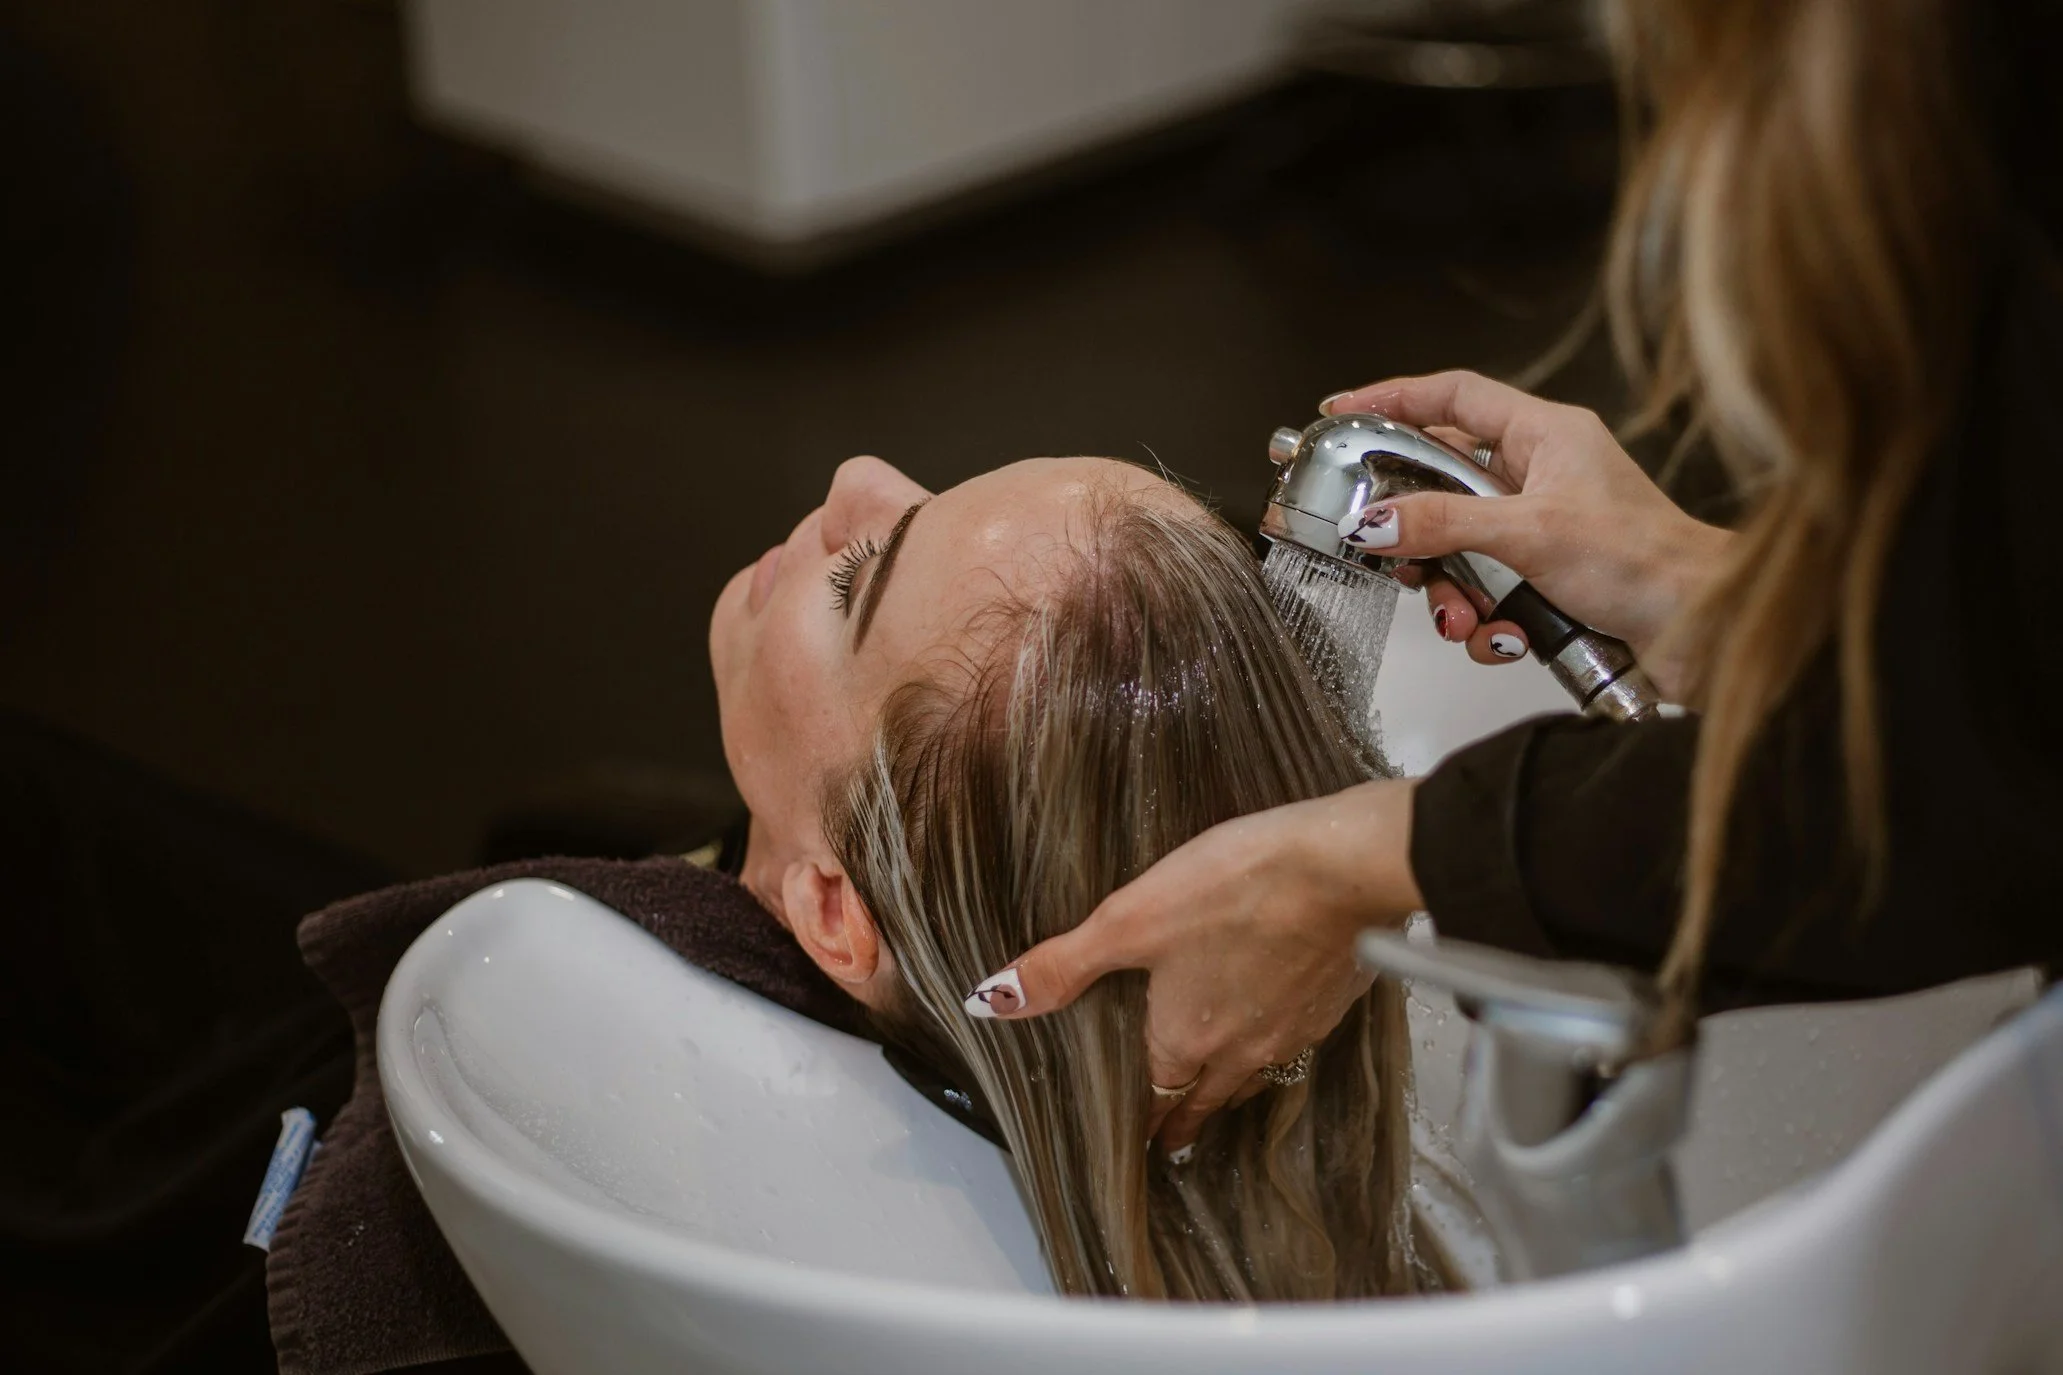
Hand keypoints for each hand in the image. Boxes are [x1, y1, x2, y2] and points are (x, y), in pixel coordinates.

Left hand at [961, 779, 1421, 1153]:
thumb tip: (991, 1001)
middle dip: (1185, 1118)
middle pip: (1207, 1099)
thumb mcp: (1130, 919)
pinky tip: (1278, 1022)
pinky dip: (1278, 1044)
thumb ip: (1062, 965)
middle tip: (1174, 1137)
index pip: (1157, 1099)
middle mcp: (1240, 1050)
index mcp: (1184, 1039)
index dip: (1144, 1123)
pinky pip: (1296, 1041)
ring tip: (1220, 1093)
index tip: (1139, 1144)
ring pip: (1254, 1076)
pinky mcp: (1331, 1002)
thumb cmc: (1233, 888)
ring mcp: (1293, 1031)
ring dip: (1232, 1089)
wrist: (1342, 869)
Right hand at [1321, 370, 1731, 698]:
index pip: (1454, 396)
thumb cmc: (1648, 562)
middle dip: (1416, 533)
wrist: (1703, 630)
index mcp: (1546, 435)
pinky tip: (1504, 638)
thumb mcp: (1529, 534)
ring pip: (1458, 550)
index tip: (1342, 413)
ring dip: (1451, 592)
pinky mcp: (1545, 579)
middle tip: (1389, 553)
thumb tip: (1374, 522)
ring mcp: (1542, 529)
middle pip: (1442, 485)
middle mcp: (1541, 476)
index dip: (1394, 398)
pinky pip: (1485, 595)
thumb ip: (1444, 525)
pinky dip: (1484, 623)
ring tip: (1463, 618)